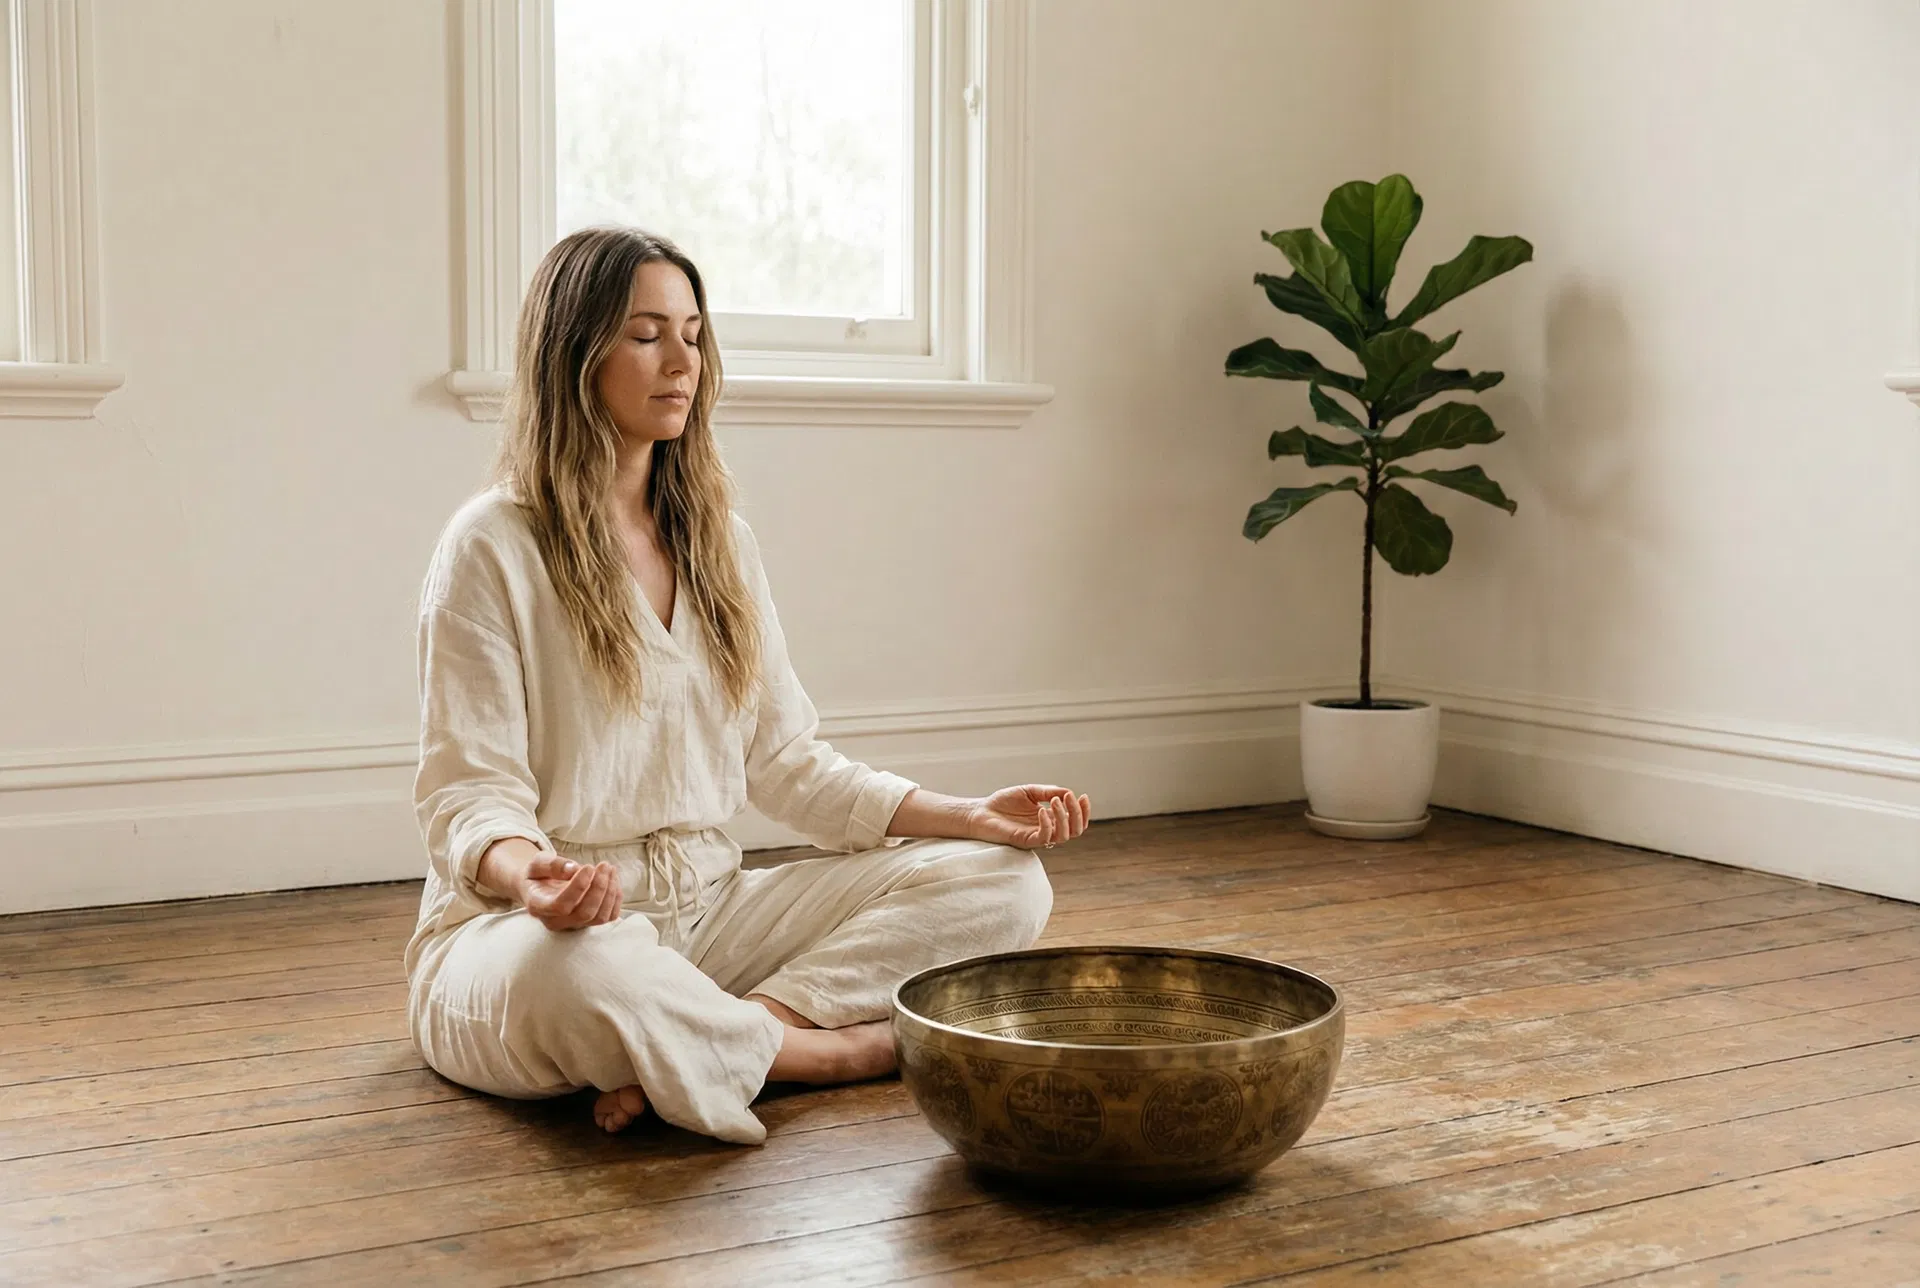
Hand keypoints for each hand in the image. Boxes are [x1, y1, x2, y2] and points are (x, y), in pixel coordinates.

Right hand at [519, 854, 622, 931]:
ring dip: (610, 891)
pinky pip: (609, 916)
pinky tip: (612, 879)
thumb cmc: (539, 874)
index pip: (561, 905)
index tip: (588, 867)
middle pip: (584, 913)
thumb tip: (573, 869)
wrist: (540, 887)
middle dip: (599, 888)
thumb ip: (552, 865)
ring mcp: (574, 924)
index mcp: (538, 906)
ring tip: (609, 869)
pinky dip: (615, 898)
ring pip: (599, 917)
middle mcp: (556, 921)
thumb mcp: (537, 863)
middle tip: (604, 865)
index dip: (578, 887)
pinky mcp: (589, 923)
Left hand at [968, 785, 1091, 850]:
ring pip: (1063, 836)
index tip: (1083, 796)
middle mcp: (1047, 829)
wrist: (981, 811)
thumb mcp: (1030, 791)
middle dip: (1078, 814)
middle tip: (1070, 798)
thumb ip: (1049, 792)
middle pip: (1075, 830)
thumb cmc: (1003, 802)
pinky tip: (1041, 811)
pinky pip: (1044, 837)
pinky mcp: (1026, 841)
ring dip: (1064, 817)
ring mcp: (1037, 836)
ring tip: (1055, 801)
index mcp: (1050, 817)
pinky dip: (1047, 824)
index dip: (1083, 811)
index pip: (1075, 820)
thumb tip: (1069, 792)